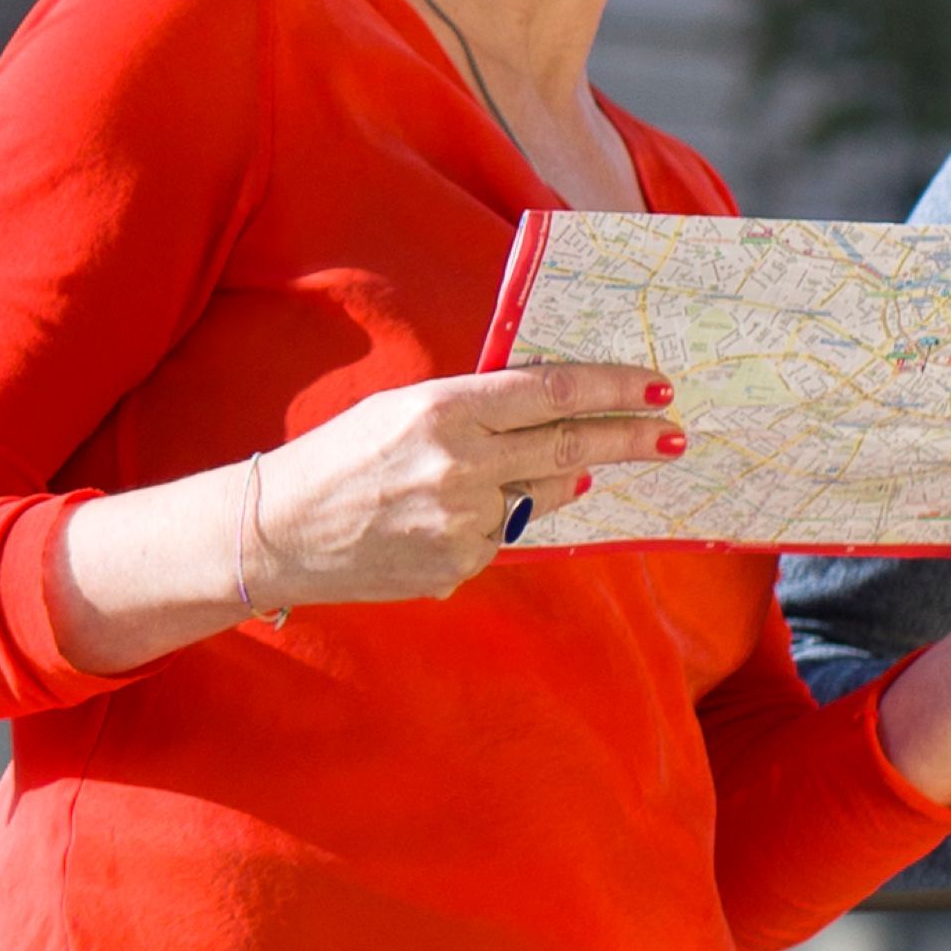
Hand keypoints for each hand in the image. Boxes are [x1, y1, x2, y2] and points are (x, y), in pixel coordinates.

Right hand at [218, 355, 683, 615]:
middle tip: (672, 433)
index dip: (613, 388)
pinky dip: (494, 521)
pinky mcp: (460, 564)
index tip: (656, 386)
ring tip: (533, 474)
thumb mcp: (403, 410)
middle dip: (630, 438)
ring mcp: (463, 520)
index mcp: (445, 409)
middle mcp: (461, 464)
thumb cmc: (340, 457)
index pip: (552, 392)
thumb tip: (553, 422)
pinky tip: (446, 516)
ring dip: (554, 483)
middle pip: (571, 447)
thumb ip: (477, 412)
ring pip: (540, 496)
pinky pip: (502, 536)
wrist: (278, 531)